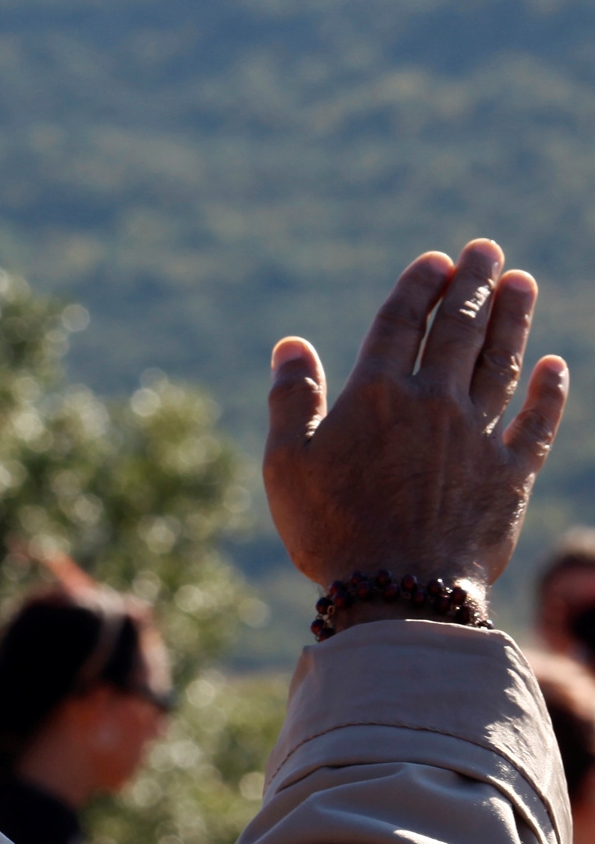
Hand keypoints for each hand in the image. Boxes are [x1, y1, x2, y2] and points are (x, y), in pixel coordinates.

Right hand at [264, 239, 565, 610]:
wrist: (401, 593)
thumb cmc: (330, 529)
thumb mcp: (286, 462)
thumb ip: (291, 399)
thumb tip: (290, 345)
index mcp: (375, 395)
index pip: (401, 322)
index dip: (419, 286)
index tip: (437, 260)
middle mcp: (433, 405)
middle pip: (458, 330)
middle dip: (475, 285)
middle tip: (488, 250)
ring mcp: (477, 439)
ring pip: (501, 364)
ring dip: (513, 320)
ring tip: (523, 284)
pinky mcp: (510, 478)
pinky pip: (536, 425)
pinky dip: (550, 394)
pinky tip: (557, 367)